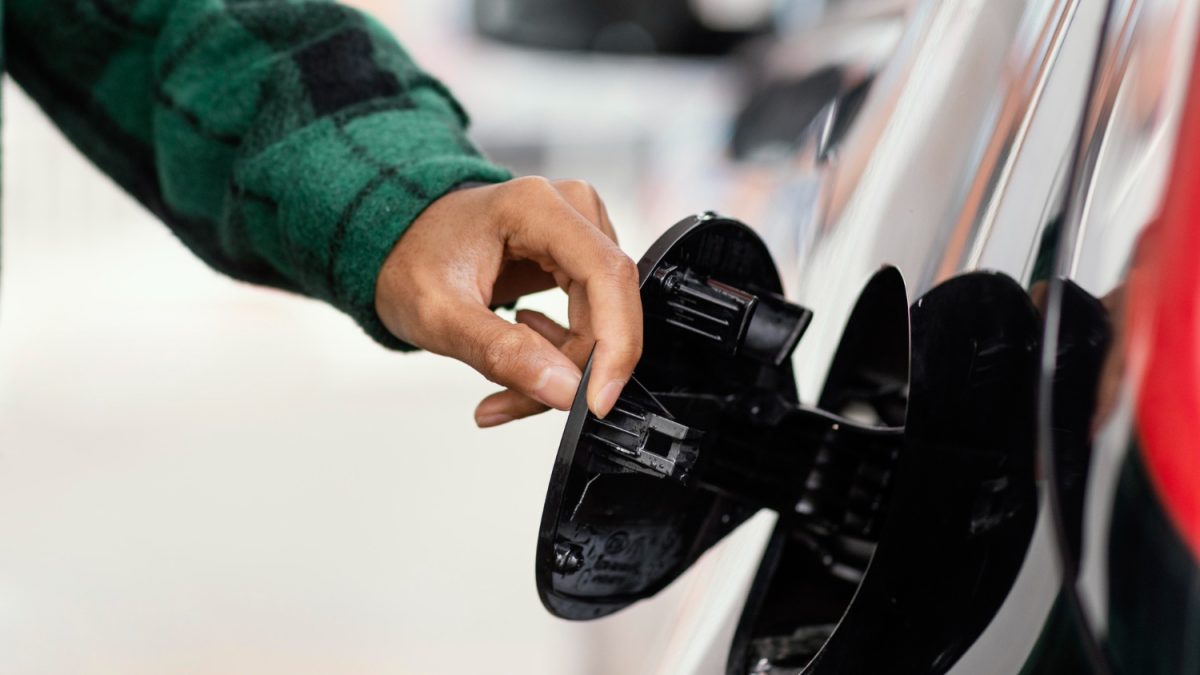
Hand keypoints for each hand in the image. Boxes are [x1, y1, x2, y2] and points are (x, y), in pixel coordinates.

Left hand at [375, 177, 642, 426]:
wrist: (395, 242)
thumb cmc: (408, 260)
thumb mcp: (441, 316)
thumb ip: (504, 354)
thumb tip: (566, 390)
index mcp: (536, 206)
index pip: (607, 274)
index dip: (616, 343)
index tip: (597, 401)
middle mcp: (569, 208)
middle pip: (607, 304)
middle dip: (574, 368)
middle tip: (520, 402)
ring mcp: (577, 231)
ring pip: (602, 320)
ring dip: (564, 368)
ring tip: (506, 390)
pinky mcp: (576, 258)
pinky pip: (591, 320)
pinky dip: (561, 357)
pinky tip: (521, 365)